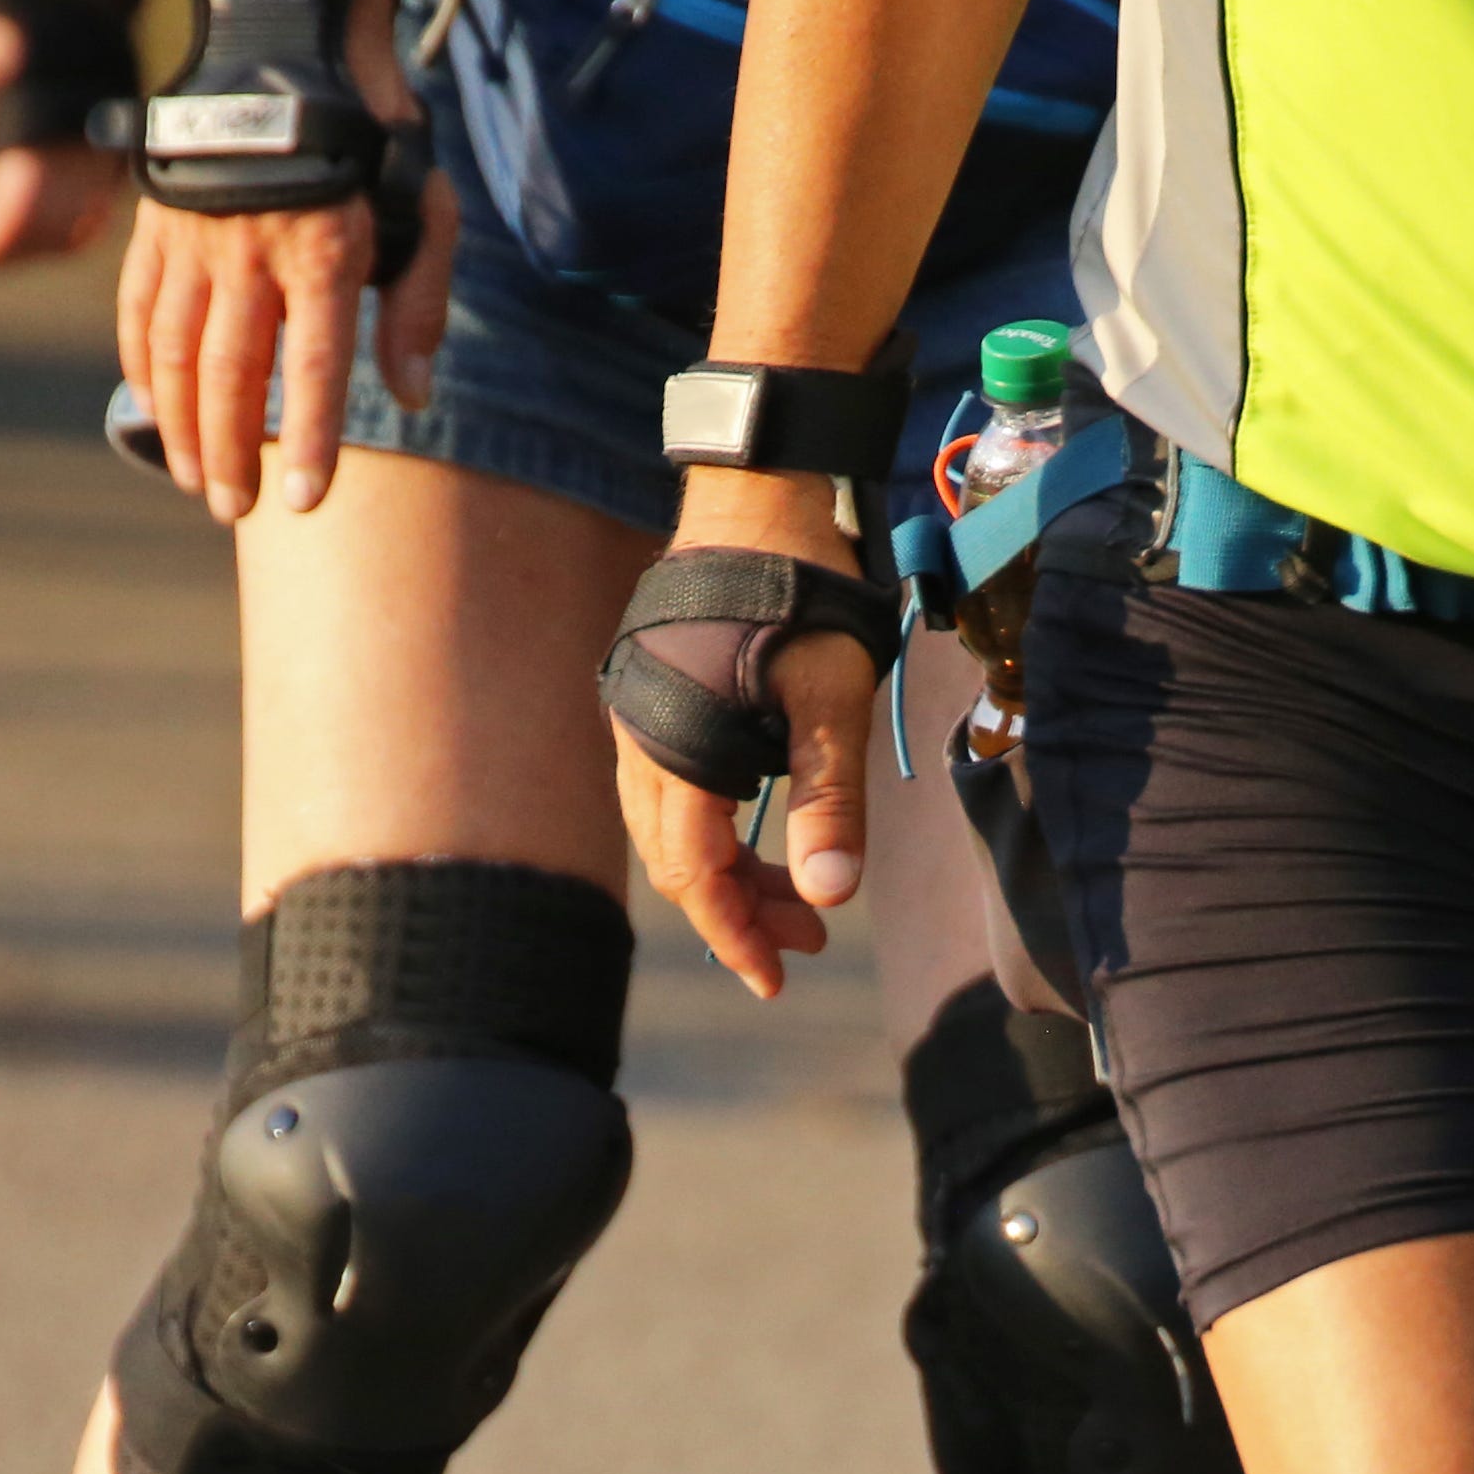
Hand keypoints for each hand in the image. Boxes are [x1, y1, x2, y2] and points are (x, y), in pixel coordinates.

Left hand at [0, 14, 125, 275]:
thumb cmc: (11, 27)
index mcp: (55, 113)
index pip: (21, 202)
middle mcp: (93, 142)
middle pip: (49, 228)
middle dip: (0, 251)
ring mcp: (111, 155)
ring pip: (72, 231)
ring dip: (24, 249)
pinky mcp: (117, 164)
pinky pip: (88, 221)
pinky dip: (52, 237)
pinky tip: (19, 235)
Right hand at [112, 163, 450, 519]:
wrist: (293, 43)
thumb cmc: (373, 143)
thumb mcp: (425, 211)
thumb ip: (418, 306)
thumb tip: (411, 397)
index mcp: (326, 251)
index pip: (314, 367)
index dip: (308, 438)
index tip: (302, 502)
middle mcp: (253, 249)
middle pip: (233, 372)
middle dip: (231, 452)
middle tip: (236, 510)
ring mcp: (196, 236)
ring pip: (177, 350)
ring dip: (182, 425)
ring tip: (194, 479)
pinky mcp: (158, 222)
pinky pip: (139, 307)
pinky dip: (142, 366)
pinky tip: (151, 412)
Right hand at [610, 472, 881, 999]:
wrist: (758, 491)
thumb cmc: (800, 586)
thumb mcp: (832, 696)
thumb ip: (830, 797)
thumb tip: (832, 894)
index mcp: (677, 748)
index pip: (696, 876)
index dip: (735, 935)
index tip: (775, 982)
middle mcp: (642, 739)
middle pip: (681, 862)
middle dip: (742, 911)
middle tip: (810, 939)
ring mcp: (641, 718)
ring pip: (675, 830)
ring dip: (732, 872)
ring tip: (797, 896)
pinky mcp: (654, 698)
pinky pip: (673, 793)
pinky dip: (717, 829)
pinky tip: (764, 828)